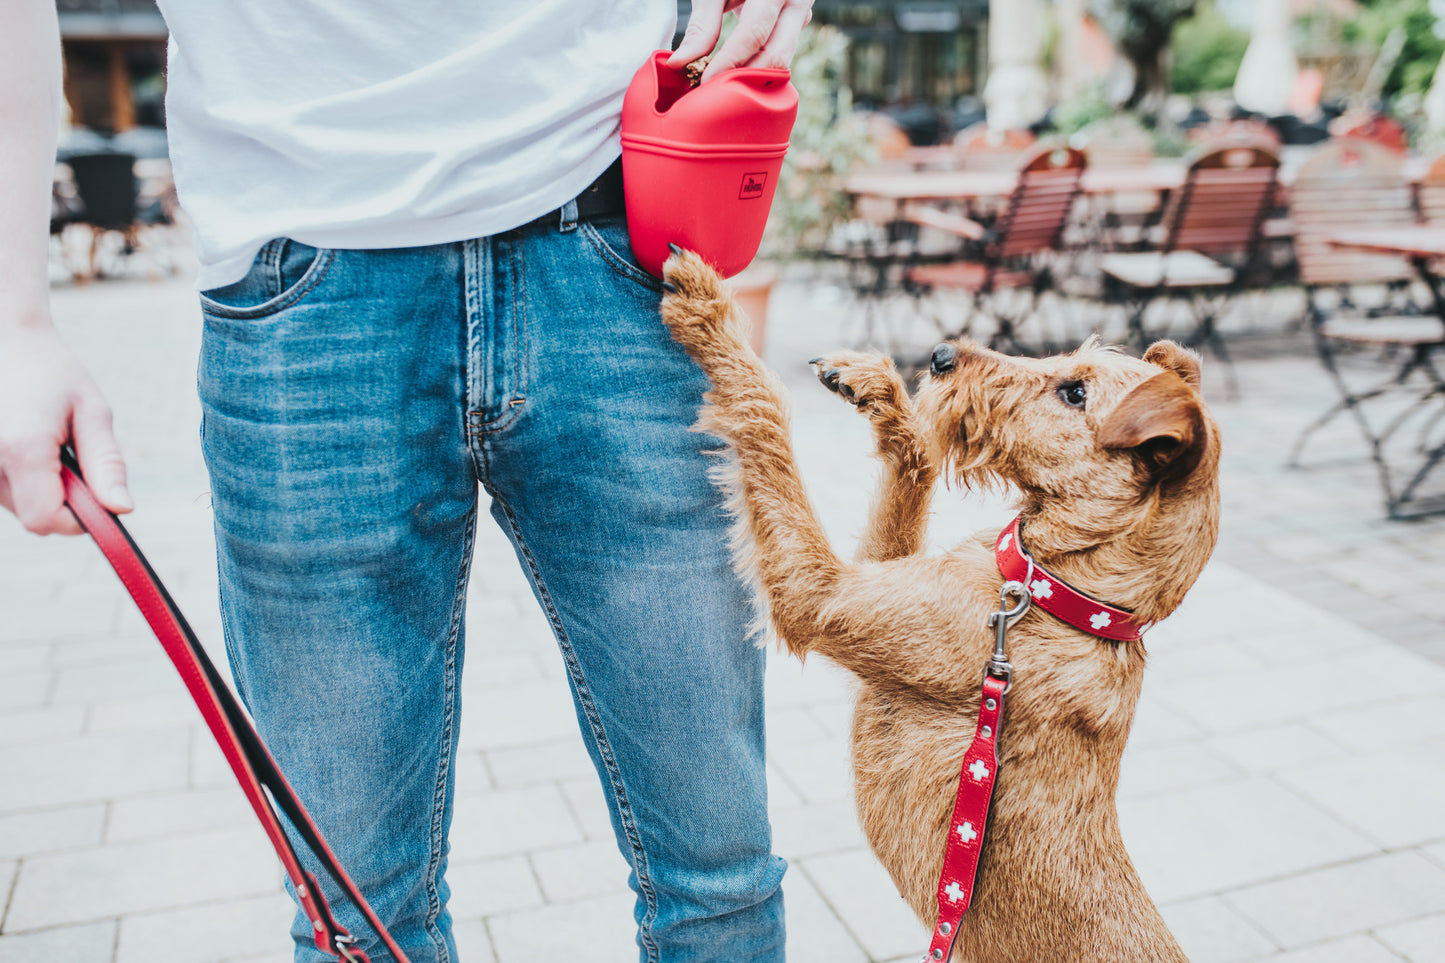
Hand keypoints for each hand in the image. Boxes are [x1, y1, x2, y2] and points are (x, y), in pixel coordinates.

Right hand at [0, 322, 130, 534]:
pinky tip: (28, 446)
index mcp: (22, 448)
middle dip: (63, 503)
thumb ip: (107, 464)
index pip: (46, 520)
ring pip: (17, 506)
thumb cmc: (53, 372)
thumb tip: (121, 509)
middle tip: (74, 459)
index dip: (79, 520)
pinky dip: (22, 479)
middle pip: (32, 518)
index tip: (98, 500)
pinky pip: (3, 489)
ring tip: (48, 444)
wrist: (4, 341)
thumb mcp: (92, 412)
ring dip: (41, 490)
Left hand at [667, 0, 814, 83]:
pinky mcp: (797, 24)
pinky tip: (735, 77)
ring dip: (752, 79)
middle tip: (715, 94)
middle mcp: (796, 2)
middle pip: (776, 56)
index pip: (753, 34)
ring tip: (722, 88)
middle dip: (745, 80)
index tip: (706, 82)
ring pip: (782, 60)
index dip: (730, 62)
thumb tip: (680, 63)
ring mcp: (802, 15)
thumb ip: (701, 26)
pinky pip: (781, 54)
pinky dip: (757, 69)